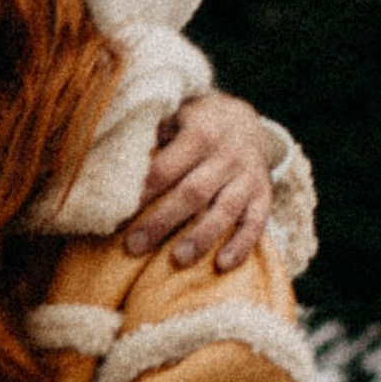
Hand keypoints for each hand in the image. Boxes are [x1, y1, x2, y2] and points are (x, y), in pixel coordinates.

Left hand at [123, 89, 273, 273]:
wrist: (244, 120)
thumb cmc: (196, 124)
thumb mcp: (174, 118)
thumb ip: (153, 139)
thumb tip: (116, 169)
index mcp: (200, 133)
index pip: (166, 168)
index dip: (142, 193)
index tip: (118, 215)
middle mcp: (227, 154)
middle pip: (193, 193)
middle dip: (162, 222)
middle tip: (134, 246)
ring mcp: (248, 176)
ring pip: (224, 210)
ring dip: (201, 237)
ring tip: (178, 260)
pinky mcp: (264, 194)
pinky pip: (256, 223)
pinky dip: (241, 245)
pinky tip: (222, 264)